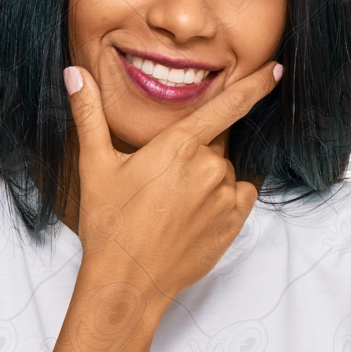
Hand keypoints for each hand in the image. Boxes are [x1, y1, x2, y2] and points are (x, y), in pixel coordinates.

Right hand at [65, 57, 281, 306]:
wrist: (128, 280)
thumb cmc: (110, 225)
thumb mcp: (95, 166)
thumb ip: (89, 115)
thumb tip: (74, 73)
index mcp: (178, 145)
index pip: (228, 105)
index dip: (255, 85)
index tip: (276, 70)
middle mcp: (208, 167)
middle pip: (213, 146)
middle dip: (192, 157)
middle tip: (161, 187)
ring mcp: (224, 196)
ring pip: (223, 174)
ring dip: (206, 182)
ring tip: (172, 208)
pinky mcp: (233, 223)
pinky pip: (239, 196)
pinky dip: (223, 199)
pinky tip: (194, 216)